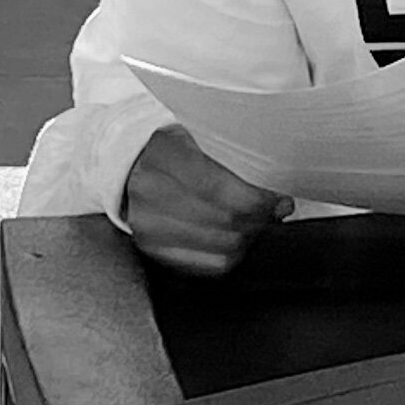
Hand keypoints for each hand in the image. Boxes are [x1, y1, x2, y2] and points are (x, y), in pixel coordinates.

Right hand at [122, 124, 291, 275]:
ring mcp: (148, 225)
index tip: (280, 201)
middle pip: (224, 220)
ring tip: (257, 225)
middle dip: (259, 220)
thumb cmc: (168, 149)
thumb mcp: (194, 139)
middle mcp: (151, 193)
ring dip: (248, 239)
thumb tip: (277, 198)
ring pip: (220, 247)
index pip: (219, 188)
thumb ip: (232, 162)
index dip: (258, 200)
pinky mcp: (151, 248)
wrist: (124, 165)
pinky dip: (230, 256)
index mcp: (163, 157)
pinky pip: (205, 265)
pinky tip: (238, 242)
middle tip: (275, 212)